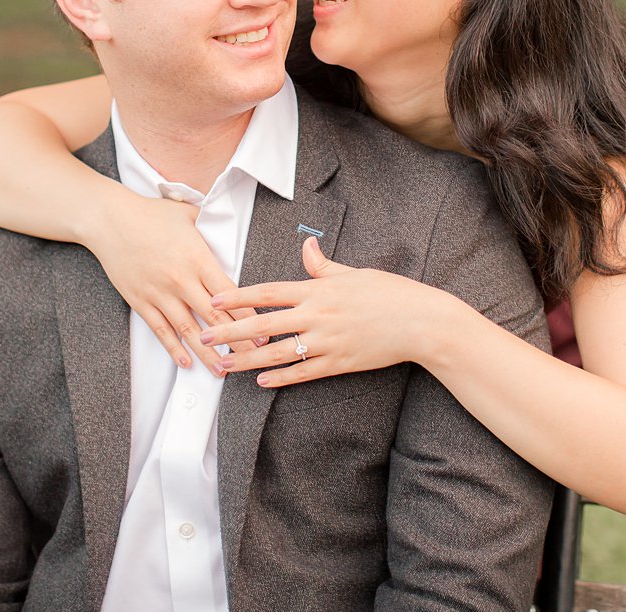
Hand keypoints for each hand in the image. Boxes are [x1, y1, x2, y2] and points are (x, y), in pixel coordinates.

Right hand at [85, 190, 261, 374]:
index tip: (262, 329)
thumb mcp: (189, 214)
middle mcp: (181, 280)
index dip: (248, 314)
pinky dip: (174, 349)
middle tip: (253, 356)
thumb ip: (212, 225)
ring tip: (222, 370)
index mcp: (198, 259)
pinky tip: (186, 362)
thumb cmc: (150, 213)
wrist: (109, 220)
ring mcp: (160, 293)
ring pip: (188, 330)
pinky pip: (160, 330)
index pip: (230, 294)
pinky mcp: (140, 301)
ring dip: (207, 352)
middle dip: (236, 339)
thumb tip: (231, 226)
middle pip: (214, 317)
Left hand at [202, 237, 439, 387]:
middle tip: (205, 337)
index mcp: (318, 290)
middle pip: (264, 324)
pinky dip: (281, 378)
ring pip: (278, 353)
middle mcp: (317, 316)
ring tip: (224, 366)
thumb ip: (323, 265)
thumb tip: (306, 244)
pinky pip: (303, 373)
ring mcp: (327, 342)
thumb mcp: (353, 272)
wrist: (420, 322)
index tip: (215, 301)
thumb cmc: (389, 293)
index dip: (238, 297)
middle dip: (231, 332)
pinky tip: (261, 382)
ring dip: (247, 361)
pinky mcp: (339, 363)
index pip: (268, 292)